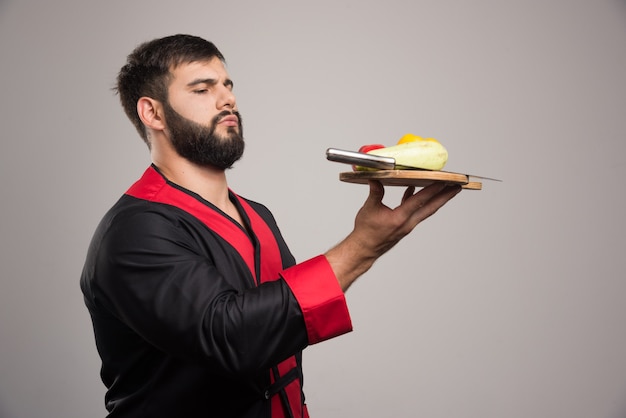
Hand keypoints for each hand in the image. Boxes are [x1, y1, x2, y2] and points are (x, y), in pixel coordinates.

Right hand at [325, 181, 460, 290]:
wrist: (364, 249)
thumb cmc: (366, 232)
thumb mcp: (369, 209)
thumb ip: (375, 193)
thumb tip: (376, 179)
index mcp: (400, 218)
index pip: (420, 201)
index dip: (432, 190)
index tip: (444, 181)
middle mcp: (408, 223)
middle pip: (431, 207)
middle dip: (445, 196)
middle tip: (458, 186)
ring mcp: (408, 225)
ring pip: (426, 210)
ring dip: (437, 199)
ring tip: (446, 189)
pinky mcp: (405, 226)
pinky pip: (416, 211)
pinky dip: (418, 201)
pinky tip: (413, 191)